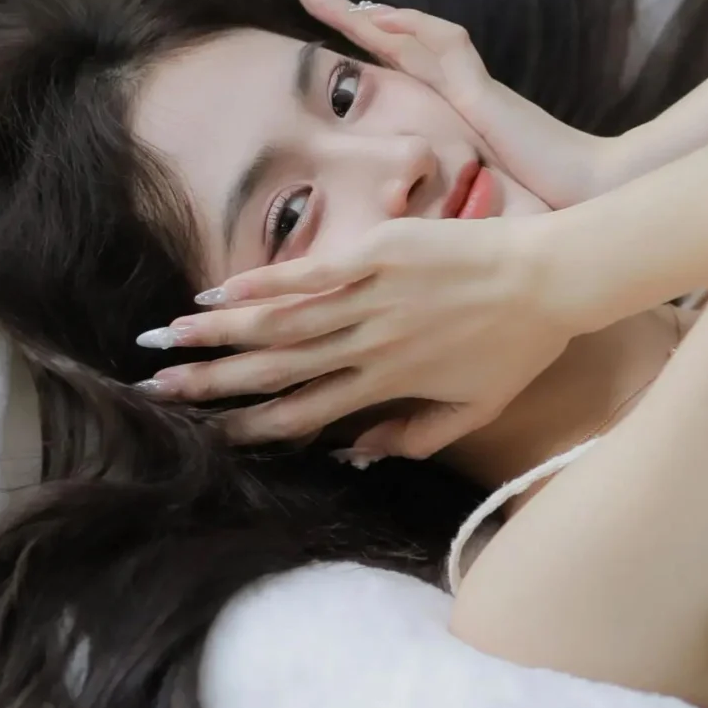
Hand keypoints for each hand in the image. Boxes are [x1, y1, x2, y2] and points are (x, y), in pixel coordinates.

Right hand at [139, 209, 572, 461]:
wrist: (551, 278)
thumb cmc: (518, 345)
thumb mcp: (473, 410)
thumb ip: (412, 436)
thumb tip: (354, 454)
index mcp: (388, 386)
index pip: (304, 414)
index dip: (250, 425)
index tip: (205, 434)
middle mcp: (369, 346)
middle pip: (276, 370)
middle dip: (212, 381)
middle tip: (156, 387)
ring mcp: (371, 297)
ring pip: (281, 322)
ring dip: (219, 332)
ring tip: (167, 337)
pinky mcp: (379, 252)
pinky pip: (310, 274)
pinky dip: (262, 283)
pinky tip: (220, 291)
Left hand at [279, 0, 613, 210]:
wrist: (584, 211)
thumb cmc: (534, 219)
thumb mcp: (463, 210)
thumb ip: (432, 206)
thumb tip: (385, 220)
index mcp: (452, 117)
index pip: (398, 70)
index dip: (362, 48)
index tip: (319, 35)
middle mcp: (459, 95)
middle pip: (397, 43)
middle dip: (349, 19)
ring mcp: (472, 92)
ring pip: (413, 36)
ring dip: (367, 16)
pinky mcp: (484, 97)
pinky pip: (445, 47)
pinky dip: (410, 27)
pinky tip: (375, 17)